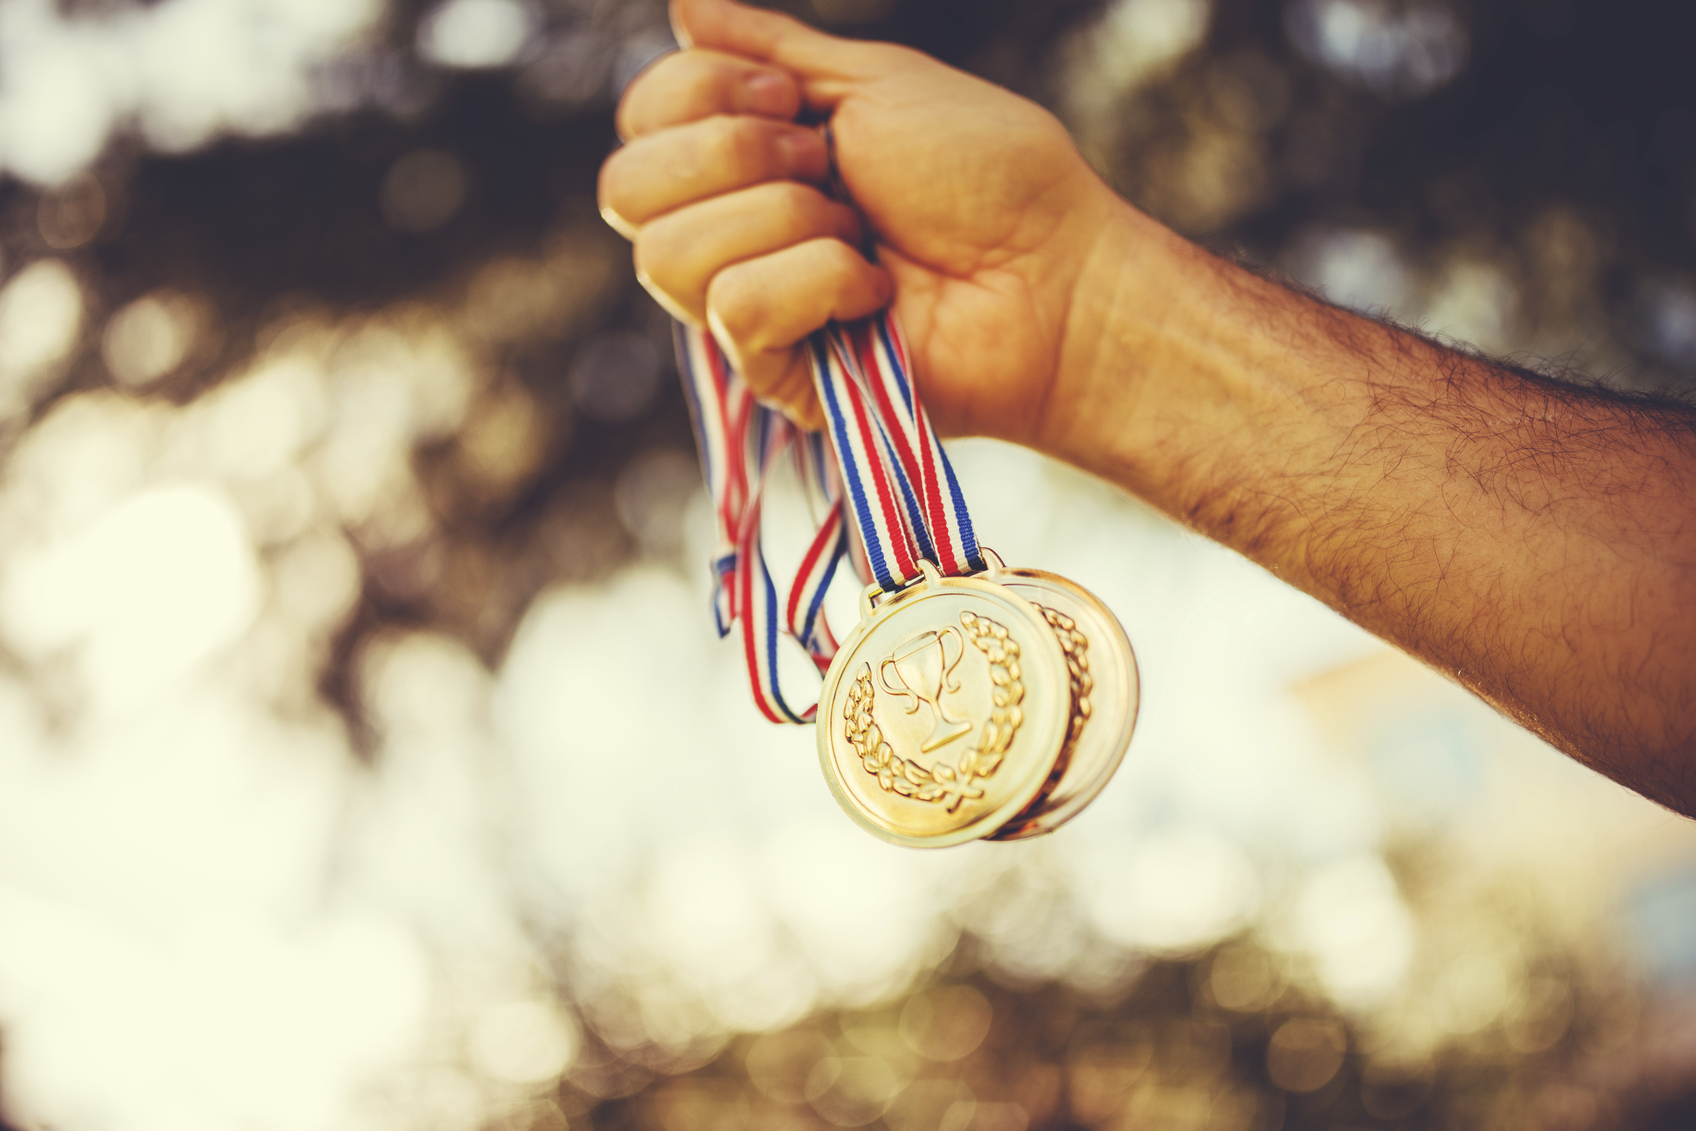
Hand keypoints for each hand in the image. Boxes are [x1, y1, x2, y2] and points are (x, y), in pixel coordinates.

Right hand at [598, 0, 1132, 442]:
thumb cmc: (990, 178)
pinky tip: (873, 293)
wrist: (1055, 272)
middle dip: (733, 154)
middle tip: (827, 164)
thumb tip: (683, 6)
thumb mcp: (876, 82)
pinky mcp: (777, 377)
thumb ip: (773, 49)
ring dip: (786, 221)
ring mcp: (748, 313)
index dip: (698, 94)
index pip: (638, 125)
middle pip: (625, 191)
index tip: (795, 100)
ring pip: (668, 258)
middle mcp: (729, 236)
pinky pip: (737, 310)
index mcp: (744, 163)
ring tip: (860, 232)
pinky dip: (819, 282)